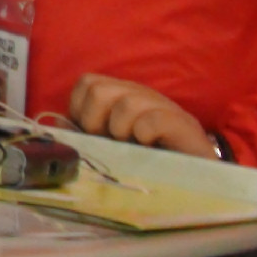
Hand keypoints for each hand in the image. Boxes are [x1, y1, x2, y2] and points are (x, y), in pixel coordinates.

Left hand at [69, 73, 217, 158]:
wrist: (199, 174)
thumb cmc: (150, 157)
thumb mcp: (112, 144)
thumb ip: (86, 133)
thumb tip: (57, 124)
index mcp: (121, 94)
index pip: (87, 83)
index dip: (80, 109)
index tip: (91, 134)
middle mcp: (139, 94)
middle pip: (98, 88)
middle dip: (95, 120)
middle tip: (109, 141)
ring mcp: (162, 106)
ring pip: (126, 102)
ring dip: (121, 130)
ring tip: (131, 145)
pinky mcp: (183, 124)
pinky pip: (154, 119)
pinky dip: (144, 133)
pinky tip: (149, 146)